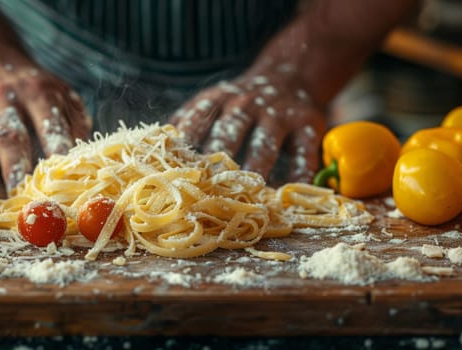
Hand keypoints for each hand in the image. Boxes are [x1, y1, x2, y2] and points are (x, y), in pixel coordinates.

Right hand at [0, 57, 91, 190]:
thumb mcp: (60, 93)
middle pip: (12, 136)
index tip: (66, 179)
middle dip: (19, 169)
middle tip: (28, 199)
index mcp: (40, 91)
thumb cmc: (33, 88)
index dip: (57, 152)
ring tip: (1, 199)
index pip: (50, 125)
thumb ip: (75, 122)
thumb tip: (87, 157)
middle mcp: (7, 95)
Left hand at [170, 65, 325, 183]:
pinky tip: (287, 197)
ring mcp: (279, 114)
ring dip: (255, 169)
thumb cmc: (242, 100)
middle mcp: (248, 103)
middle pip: (230, 131)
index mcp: (220, 98)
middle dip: (218, 159)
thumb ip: (189, 120)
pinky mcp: (308, 125)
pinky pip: (303, 152)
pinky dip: (298, 175)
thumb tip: (154, 145)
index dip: (187, 143)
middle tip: (207, 188)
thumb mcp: (215, 99)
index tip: (175, 168)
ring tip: (247, 196)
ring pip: (265, 143)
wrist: (291, 73)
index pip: (198, 118)